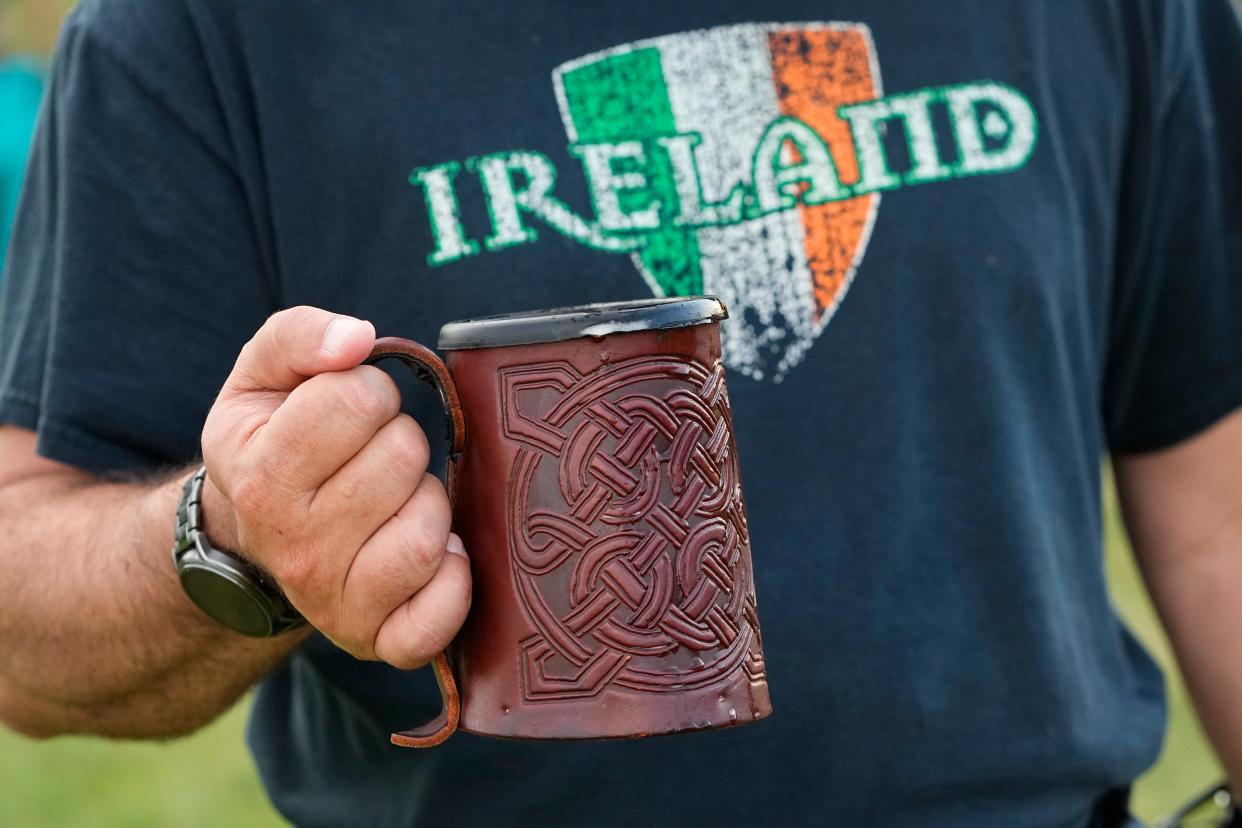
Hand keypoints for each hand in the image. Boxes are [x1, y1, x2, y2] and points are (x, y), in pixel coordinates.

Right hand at [199, 307, 469, 667]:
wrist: (256, 540)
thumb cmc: (273, 443)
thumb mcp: (263, 378)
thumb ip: (300, 337)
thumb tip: (356, 339)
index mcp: (261, 476)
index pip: (354, 401)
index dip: (367, 392)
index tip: (351, 410)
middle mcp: (294, 547)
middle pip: (403, 459)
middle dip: (400, 442)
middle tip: (375, 457)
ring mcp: (335, 603)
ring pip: (427, 533)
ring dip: (429, 503)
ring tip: (397, 501)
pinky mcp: (379, 642)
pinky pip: (439, 616)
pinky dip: (452, 581)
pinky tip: (434, 554)